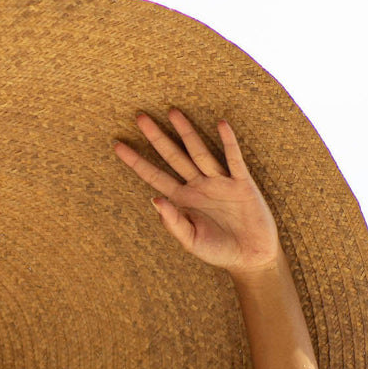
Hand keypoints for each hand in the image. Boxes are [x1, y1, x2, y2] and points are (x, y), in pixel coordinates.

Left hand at [114, 109, 280, 275]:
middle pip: (172, 156)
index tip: (117, 145)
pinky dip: (228, 142)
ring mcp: (219, 181)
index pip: (154, 176)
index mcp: (182, 200)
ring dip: (186, 131)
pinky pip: (233, 159)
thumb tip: (154, 199)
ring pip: (199, 151)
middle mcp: (198, 186)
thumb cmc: (218, 251)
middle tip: (139, 116)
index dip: (136, 162)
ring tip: (172, 111)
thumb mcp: (191, 241)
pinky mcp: (242, 183)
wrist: (250, 257)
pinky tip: (220, 124)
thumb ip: (172, 222)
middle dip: (156, 137)